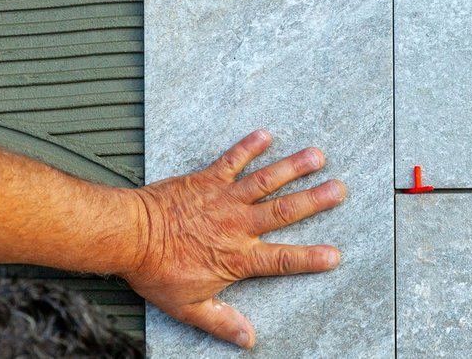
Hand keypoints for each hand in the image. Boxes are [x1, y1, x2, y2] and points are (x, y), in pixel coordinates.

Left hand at [125, 129, 345, 349]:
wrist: (131, 237)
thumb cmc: (157, 272)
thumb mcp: (189, 307)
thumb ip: (222, 321)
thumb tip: (249, 339)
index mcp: (237, 258)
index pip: (282, 259)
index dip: (311, 258)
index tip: (335, 254)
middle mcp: (238, 225)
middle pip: (284, 211)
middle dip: (315, 200)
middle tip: (339, 189)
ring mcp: (224, 198)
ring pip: (266, 181)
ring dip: (293, 167)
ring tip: (317, 156)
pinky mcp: (208, 179)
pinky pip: (233, 159)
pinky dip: (249, 146)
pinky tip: (265, 134)